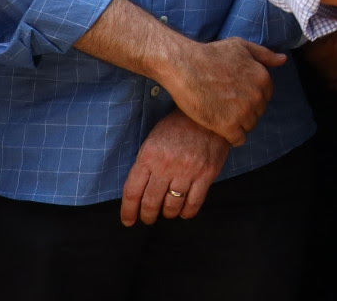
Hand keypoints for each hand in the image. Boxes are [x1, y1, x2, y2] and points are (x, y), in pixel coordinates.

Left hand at [120, 111, 229, 225]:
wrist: (207, 115)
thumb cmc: (177, 127)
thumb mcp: (153, 140)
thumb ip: (145, 165)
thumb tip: (139, 192)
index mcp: (148, 156)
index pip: (132, 192)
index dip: (128, 211)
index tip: (128, 221)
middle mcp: (166, 165)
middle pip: (151, 202)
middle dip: (148, 216)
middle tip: (148, 219)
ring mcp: (188, 170)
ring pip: (172, 206)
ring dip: (167, 214)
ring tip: (167, 213)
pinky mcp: (207, 174)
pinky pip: (194, 203)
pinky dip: (187, 212)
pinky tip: (184, 211)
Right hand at [161, 37, 284, 146]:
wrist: (185, 66)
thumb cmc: (211, 54)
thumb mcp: (241, 46)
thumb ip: (265, 55)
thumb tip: (283, 60)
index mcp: (263, 78)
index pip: (266, 96)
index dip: (252, 97)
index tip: (239, 95)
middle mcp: (257, 97)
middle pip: (258, 112)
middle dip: (247, 110)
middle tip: (228, 105)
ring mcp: (243, 112)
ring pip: (249, 126)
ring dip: (239, 124)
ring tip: (224, 116)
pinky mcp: (227, 126)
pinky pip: (238, 139)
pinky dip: (232, 137)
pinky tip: (223, 130)